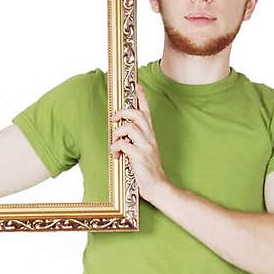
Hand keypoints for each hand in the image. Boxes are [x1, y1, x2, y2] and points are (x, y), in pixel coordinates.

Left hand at [109, 82, 167, 202]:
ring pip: (129, 127)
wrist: (159, 188)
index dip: (141, 97)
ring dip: (117, 132)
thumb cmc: (149, 171)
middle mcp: (150, 138)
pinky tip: (115, 155)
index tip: (136, 85)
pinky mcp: (140, 157)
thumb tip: (120, 133)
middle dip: (122, 112)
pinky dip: (116, 147)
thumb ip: (135, 141)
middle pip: (137, 114)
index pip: (147, 111)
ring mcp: (146, 147)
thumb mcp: (144, 152)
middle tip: (114, 119)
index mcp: (150, 135)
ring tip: (114, 142)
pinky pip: (124, 144)